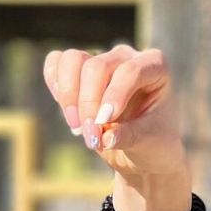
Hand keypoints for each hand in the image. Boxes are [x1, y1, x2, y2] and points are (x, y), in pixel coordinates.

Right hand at [42, 45, 191, 210]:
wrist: (142, 153)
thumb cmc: (154, 144)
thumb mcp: (149, 144)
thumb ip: (130, 137)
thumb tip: (106, 137)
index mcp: (155, 67)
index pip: (129, 71)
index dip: (114, 95)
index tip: (105, 123)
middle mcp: (127, 57)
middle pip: (97, 66)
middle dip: (88, 102)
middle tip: (91, 136)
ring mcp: (102, 60)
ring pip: (73, 60)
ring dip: (69, 96)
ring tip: (77, 128)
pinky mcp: (80, 70)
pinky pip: (56, 62)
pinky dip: (55, 84)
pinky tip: (68, 111)